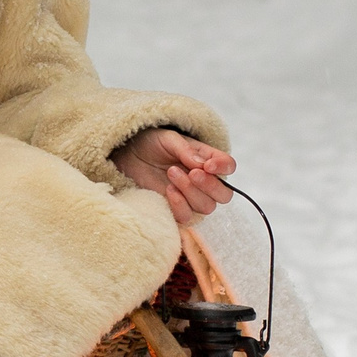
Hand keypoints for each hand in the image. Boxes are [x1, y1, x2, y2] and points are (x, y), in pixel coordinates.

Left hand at [113, 128, 235, 227]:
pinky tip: (168, 190)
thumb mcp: (168, 139)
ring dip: (191, 192)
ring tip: (171, 173)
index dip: (223, 168)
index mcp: (208, 160)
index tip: (209, 166)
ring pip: (206, 207)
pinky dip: (180, 205)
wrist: (128, 155)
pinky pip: (187, 217)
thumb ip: (187, 150)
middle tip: (192, 173)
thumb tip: (204, 165)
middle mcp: (204, 181)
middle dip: (210, 185)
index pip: (228, 166)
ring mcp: (191, 198)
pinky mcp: (176, 210)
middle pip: (224, 194)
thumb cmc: (152, 144)